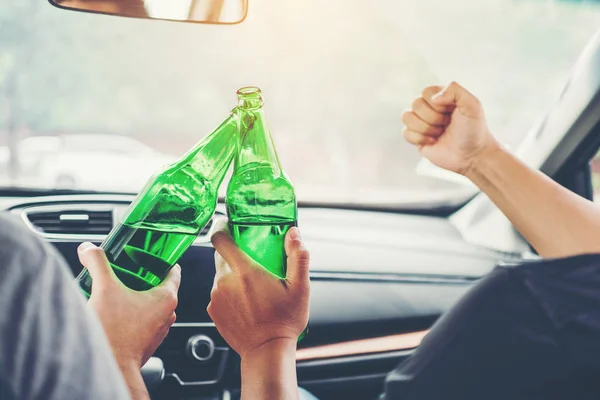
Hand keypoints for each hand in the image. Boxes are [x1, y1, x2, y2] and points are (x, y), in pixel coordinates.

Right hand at [78, 242, 179, 369]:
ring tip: (117, 289)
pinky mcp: (147, 341)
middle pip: (160, 286)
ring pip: (151, 305)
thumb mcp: (104, 288)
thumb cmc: (113, 333)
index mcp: (166, 298)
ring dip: (136, 295)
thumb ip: (97, 262)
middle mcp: (167, 314)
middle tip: (127, 269)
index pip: (173, 270)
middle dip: (143, 276)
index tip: (149, 254)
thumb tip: (88, 248)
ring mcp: (159, 329)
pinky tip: (115, 310)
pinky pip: (144, 320)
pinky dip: (133, 312)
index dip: (161, 259)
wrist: (109, 367)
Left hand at [207, 221, 309, 359]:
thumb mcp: (300, 287)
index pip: (220, 239)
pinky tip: (246, 302)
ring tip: (254, 287)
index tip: (228, 223)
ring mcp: (216, 297)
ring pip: (220, 274)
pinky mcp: (213, 310)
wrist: (267, 351)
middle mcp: (224, 281)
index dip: (222, 227)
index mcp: (244, 271)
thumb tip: (294, 234)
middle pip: (221, 255)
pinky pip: (218, 292)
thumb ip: (298, 256)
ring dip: (233, 275)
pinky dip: (229, 292)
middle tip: (253, 260)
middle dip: (235, 254)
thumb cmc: (284, 321)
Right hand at [401, 81, 499, 175]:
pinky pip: (405, 133)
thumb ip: (455, 90)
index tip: (451, 112)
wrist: (471, 155)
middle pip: (415, 104)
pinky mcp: (416, 138)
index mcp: (440, 96)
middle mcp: (428, 107)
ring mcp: (421, 123)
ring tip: (439, 133)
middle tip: (446, 124)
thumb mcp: (472, 104)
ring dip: (425, 128)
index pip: (426, 92)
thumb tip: (433, 98)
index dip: (437, 103)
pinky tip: (433, 142)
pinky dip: (420, 139)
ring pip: (406, 117)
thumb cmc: (473, 129)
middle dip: (433, 117)